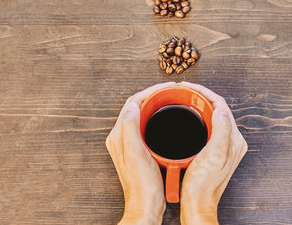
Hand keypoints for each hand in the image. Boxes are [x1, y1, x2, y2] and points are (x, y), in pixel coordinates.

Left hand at [106, 82, 176, 224]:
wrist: (146, 205)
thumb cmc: (142, 184)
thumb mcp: (136, 154)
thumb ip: (130, 128)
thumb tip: (131, 105)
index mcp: (119, 135)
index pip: (133, 103)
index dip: (151, 91)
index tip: (167, 86)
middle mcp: (121, 137)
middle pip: (137, 106)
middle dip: (154, 94)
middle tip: (172, 90)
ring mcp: (130, 143)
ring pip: (142, 114)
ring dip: (156, 104)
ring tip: (171, 98)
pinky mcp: (138, 148)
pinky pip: (147, 125)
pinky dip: (157, 117)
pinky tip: (168, 118)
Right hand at [179, 82, 247, 224]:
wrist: (197, 204)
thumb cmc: (203, 185)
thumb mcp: (214, 156)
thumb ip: (222, 131)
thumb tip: (221, 109)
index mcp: (234, 139)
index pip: (221, 105)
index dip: (204, 92)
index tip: (188, 87)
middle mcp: (231, 141)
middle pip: (217, 109)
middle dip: (200, 95)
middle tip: (183, 90)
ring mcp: (222, 146)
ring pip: (211, 116)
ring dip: (197, 105)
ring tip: (183, 98)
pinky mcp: (213, 151)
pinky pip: (206, 126)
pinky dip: (195, 117)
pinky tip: (184, 118)